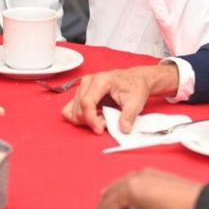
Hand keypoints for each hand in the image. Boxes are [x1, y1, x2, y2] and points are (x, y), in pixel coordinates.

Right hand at [62, 64, 178, 133]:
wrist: (138, 79)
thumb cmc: (136, 86)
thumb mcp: (136, 101)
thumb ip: (129, 116)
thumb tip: (123, 129)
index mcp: (101, 80)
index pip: (87, 102)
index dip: (91, 119)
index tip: (100, 130)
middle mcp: (89, 81)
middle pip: (79, 108)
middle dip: (91, 121)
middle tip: (107, 123)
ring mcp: (84, 86)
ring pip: (73, 110)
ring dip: (86, 120)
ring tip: (103, 118)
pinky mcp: (82, 92)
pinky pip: (70, 108)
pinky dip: (80, 117)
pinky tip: (94, 117)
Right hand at [96, 168, 202, 208]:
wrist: (199, 203)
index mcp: (131, 187)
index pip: (107, 203)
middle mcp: (136, 176)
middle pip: (111, 192)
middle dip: (105, 207)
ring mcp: (145, 173)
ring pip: (120, 185)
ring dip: (115, 199)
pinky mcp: (154, 174)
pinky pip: (132, 182)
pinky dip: (126, 193)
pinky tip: (128, 203)